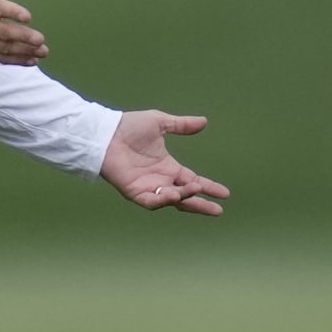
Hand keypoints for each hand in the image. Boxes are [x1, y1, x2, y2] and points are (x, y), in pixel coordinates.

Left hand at [100, 110, 230, 215]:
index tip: (225, 193)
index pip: (192, 180)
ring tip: (194, 188)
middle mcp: (160, 180)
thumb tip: (204, 121)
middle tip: (218, 210)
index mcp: (168, 167)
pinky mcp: (134, 192)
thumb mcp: (160, 123)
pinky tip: (174, 194)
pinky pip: (151, 202)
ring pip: (171, 200)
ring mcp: (147, 188)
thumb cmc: (129, 126)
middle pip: (186, 197)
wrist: (106, 132)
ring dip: (184, 197)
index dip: (208, 187)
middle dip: (201, 204)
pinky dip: (163, 200)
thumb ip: (181, 125)